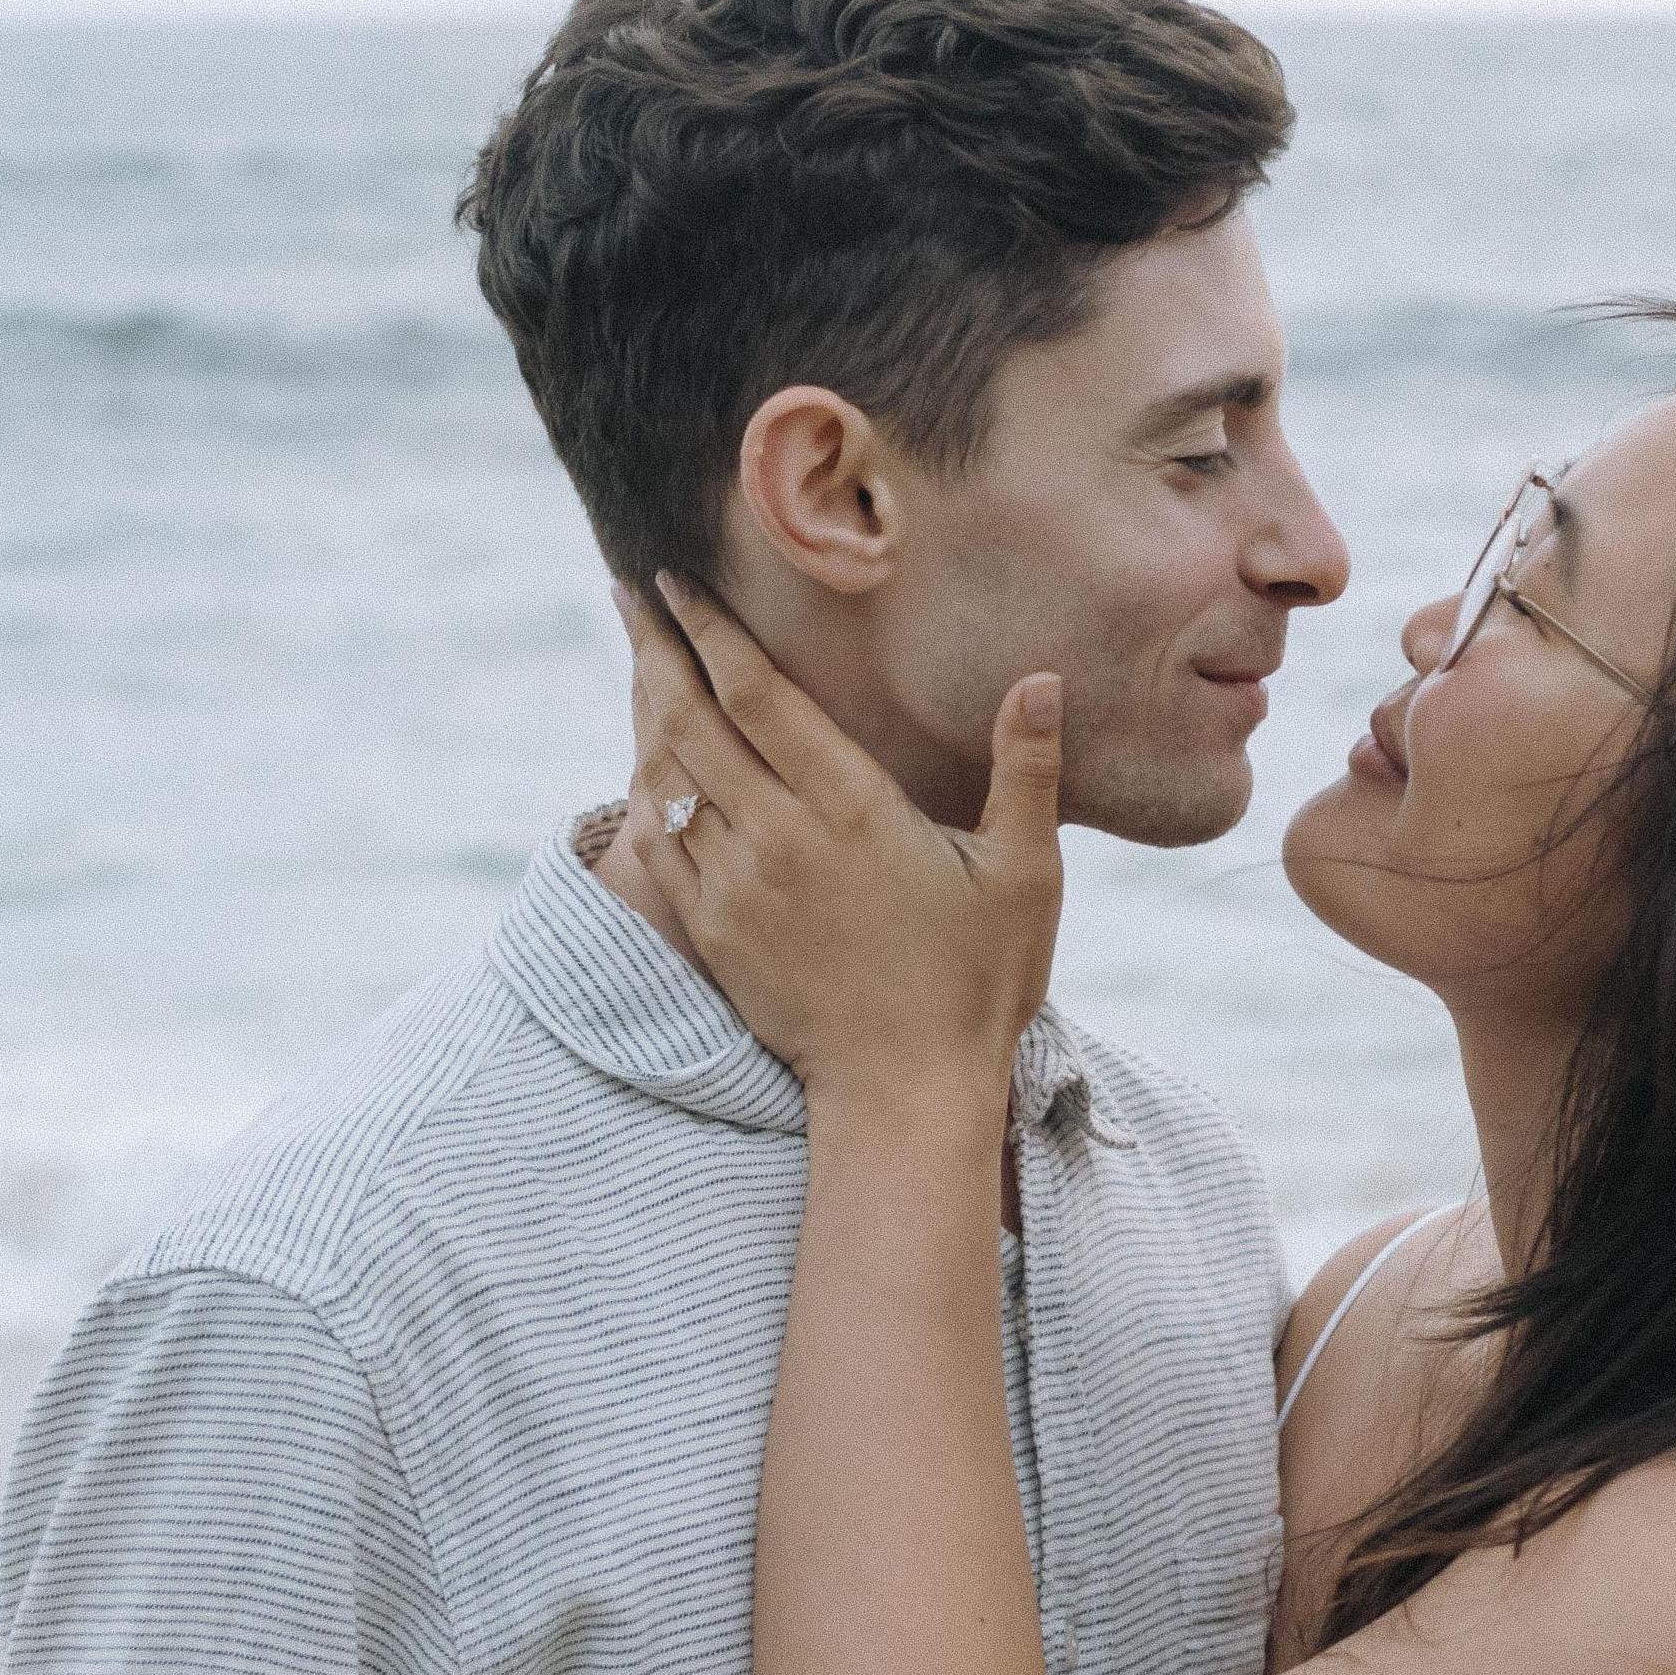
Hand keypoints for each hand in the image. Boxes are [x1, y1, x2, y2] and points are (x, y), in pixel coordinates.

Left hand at [621, 574, 1063, 1124]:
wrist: (903, 1092)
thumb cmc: (976, 983)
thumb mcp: (1025, 875)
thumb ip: (1026, 772)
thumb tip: (1043, 681)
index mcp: (850, 809)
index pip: (757, 696)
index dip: (712, 631)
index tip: (679, 581)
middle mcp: (777, 838)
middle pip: (691, 719)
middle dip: (656, 647)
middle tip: (632, 593)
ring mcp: (734, 885)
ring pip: (665, 774)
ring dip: (644, 708)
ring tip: (637, 655)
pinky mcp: (711, 930)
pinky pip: (656, 840)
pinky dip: (644, 787)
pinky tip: (644, 760)